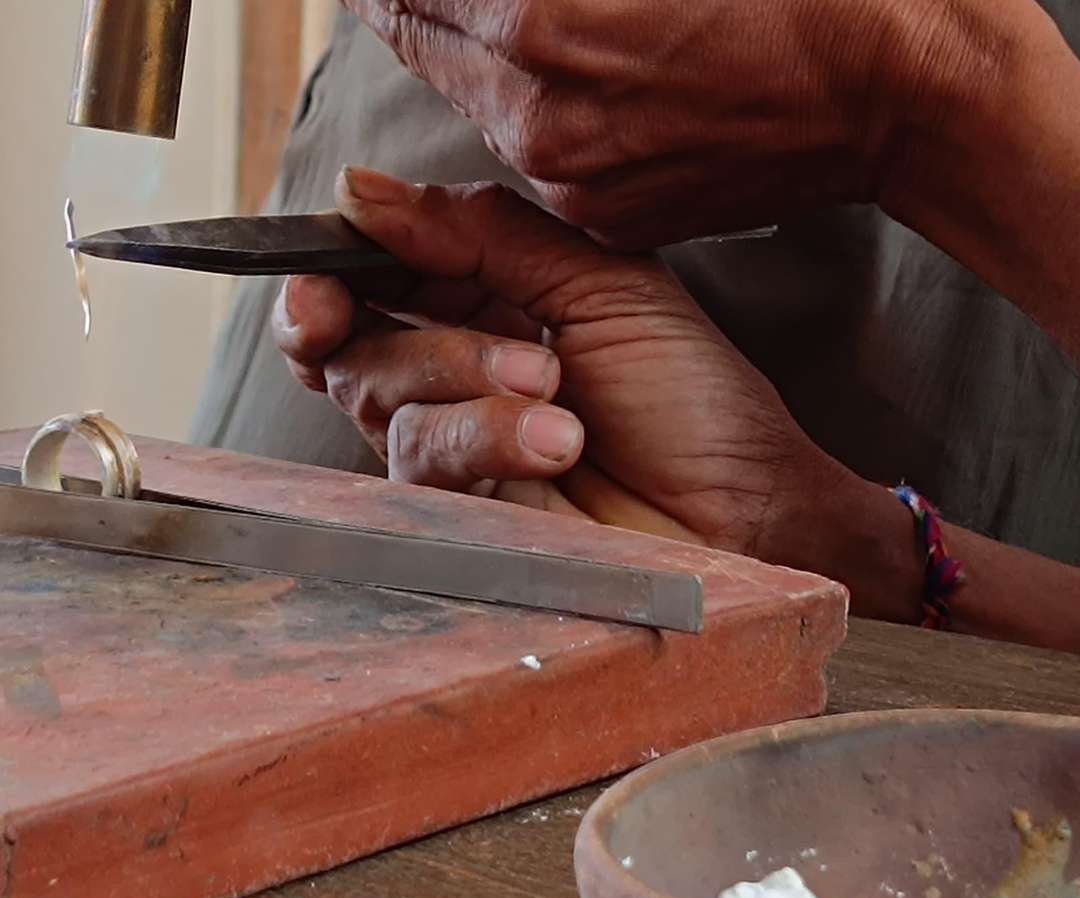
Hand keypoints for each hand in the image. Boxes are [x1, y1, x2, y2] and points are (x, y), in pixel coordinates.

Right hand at [275, 166, 918, 617]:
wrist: (749, 514)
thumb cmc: (696, 405)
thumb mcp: (602, 284)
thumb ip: (482, 231)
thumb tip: (360, 191)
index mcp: (483, 311)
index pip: (368, 282)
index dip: (331, 270)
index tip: (329, 257)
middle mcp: (453, 383)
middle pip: (352, 345)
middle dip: (413, 332)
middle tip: (521, 347)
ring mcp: (452, 456)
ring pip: (382, 401)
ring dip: (469, 384)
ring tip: (560, 397)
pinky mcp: (454, 523)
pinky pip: (418, 464)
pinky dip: (485, 439)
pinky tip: (557, 443)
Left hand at [338, 0, 1063, 246]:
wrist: (916, 92)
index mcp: (541, 19)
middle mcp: (535, 112)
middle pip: (414, 35)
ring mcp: (570, 175)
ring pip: (468, 91)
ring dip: (471, 39)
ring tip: (530, 6)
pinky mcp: (608, 213)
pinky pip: (529, 143)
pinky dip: (530, 94)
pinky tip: (584, 54)